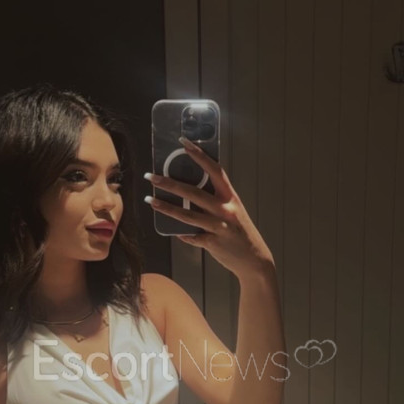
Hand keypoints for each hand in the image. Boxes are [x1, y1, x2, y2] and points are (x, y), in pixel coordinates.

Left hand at [145, 138, 273, 277]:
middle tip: (151, 177)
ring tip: (149, 200)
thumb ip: (216, 200)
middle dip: (170, 183)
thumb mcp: (233, 211)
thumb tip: (190, 191)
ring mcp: (219, 227)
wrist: (255, 259)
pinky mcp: (213, 243)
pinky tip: (171, 231)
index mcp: (231, 197)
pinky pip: (192, 236)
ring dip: (166, 207)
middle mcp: (226, 210)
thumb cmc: (241, 232)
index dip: (199, 155)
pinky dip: (181, 234)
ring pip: (188, 215)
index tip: (184, 143)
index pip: (215, 170)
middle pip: (194, 193)